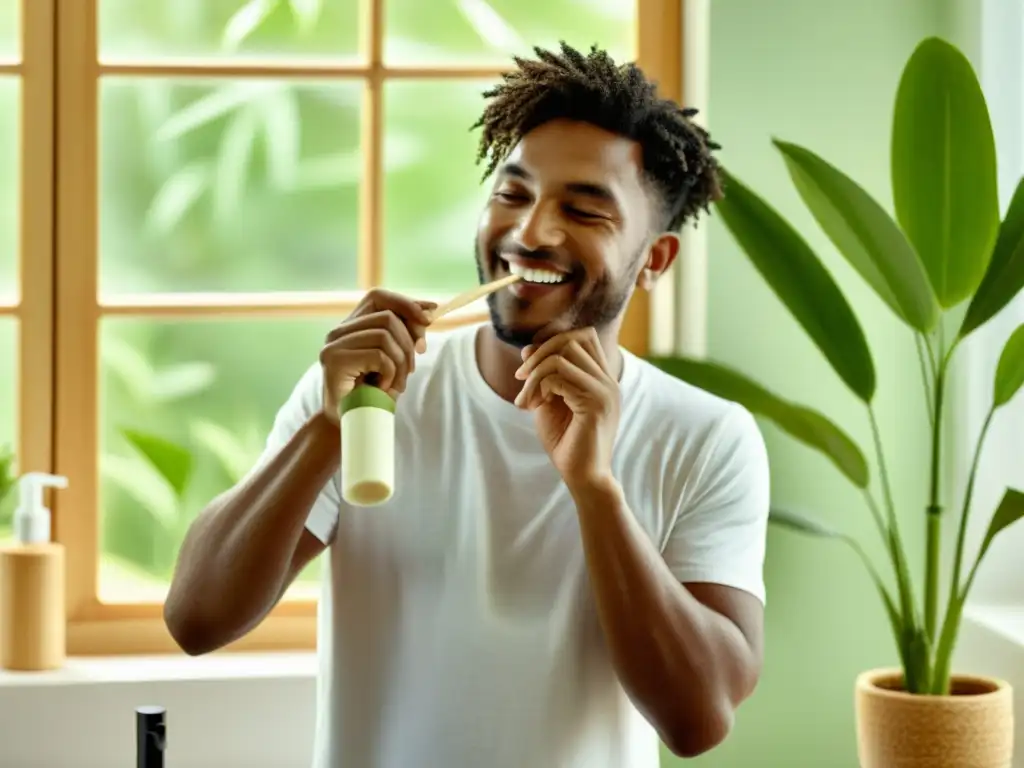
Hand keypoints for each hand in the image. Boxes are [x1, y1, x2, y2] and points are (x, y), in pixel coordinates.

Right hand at [319, 289, 436, 423]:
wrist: (351, 424)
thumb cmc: (374, 393)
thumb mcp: (396, 358)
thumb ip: (406, 334)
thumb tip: (430, 309)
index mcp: (352, 326)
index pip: (379, 297)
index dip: (406, 304)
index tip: (430, 318)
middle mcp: (339, 331)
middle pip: (388, 317)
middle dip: (409, 343)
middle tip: (410, 370)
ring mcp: (334, 344)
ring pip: (385, 335)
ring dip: (400, 363)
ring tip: (395, 383)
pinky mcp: (334, 360)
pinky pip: (379, 356)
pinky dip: (390, 374)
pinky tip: (382, 388)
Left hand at [513, 327, 620, 489]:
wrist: (583, 478)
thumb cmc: (566, 443)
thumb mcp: (549, 402)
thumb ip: (543, 376)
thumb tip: (528, 348)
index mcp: (602, 378)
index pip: (584, 336)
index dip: (552, 342)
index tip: (530, 367)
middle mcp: (608, 380)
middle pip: (573, 338)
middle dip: (539, 353)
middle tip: (521, 377)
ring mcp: (604, 390)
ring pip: (562, 356)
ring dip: (535, 373)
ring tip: (525, 398)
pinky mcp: (595, 404)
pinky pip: (558, 377)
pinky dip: (538, 387)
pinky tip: (533, 406)